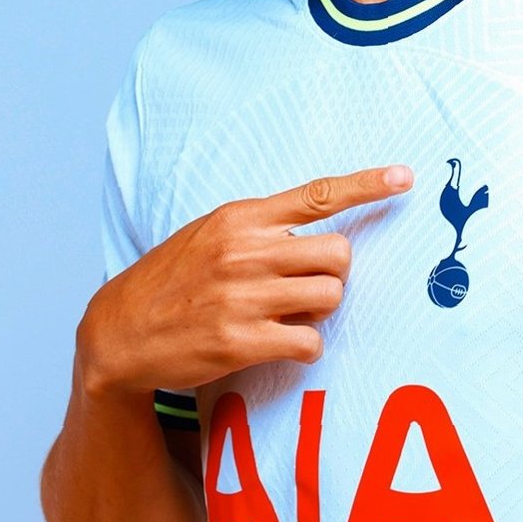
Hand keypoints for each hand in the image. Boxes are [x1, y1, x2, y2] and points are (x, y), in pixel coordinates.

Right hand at [78, 165, 413, 398]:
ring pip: (331, 297)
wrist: (118, 331)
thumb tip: (320, 228)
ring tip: (289, 313)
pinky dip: (306, 345)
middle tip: (309, 286)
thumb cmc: (173, 279)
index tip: (404, 176)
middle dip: (336, 273)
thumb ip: (261, 226)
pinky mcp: (240, 341)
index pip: (318, 195)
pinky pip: (310, 340)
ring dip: (321, 310)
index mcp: (241, 217)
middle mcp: (245, 251)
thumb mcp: (210, 233)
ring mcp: (242, 296)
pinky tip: (282, 342)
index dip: (367, 184)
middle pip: (339, 255)